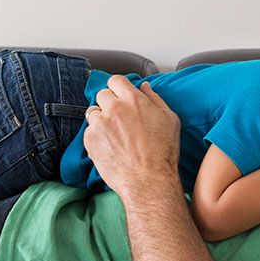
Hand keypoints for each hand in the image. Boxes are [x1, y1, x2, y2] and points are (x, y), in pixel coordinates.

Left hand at [83, 75, 179, 199]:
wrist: (149, 180)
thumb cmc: (163, 153)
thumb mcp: (170, 120)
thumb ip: (155, 99)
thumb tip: (145, 87)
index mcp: (134, 100)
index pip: (116, 80)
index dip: (118, 88)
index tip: (120, 96)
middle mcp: (114, 108)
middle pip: (102, 94)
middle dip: (109, 103)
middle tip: (118, 117)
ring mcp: (100, 124)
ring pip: (93, 112)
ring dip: (101, 119)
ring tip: (114, 134)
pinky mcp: (90, 140)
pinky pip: (89, 131)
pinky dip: (96, 137)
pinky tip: (110, 147)